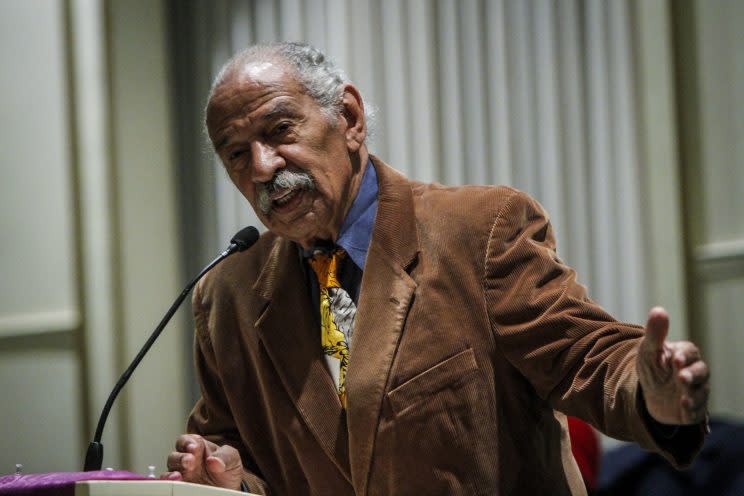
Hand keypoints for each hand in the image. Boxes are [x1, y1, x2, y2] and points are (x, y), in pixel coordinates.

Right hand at [164, 434, 242, 489]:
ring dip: (172, 471)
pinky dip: (170, 482)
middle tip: (189, 461)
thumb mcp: (232, 458)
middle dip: (180, 457)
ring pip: (170, 469)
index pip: (186, 440)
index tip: (194, 448)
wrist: (229, 489)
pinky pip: (170, 483)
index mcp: (198, 447)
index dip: (187, 443)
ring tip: (180, 475)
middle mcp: (187, 459)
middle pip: (175, 455)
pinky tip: (177, 482)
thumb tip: (213, 460)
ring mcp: (182, 473)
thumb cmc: (227, 470)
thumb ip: (225, 456)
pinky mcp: (180, 486)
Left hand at [636, 307, 709, 424]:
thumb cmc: (652, 366)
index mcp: (685, 355)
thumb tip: (658, 310)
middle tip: (681, 377)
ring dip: (692, 394)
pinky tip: (684, 409)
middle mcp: (695, 372)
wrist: (649, 393)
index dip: (684, 355)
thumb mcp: (648, 349)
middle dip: (692, 375)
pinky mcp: (693, 410)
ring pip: (700, 392)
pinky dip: (691, 411)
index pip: (690, 352)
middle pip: (701, 372)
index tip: (675, 358)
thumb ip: (655, 333)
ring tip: (683, 398)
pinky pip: (696, 412)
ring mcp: (695, 391)